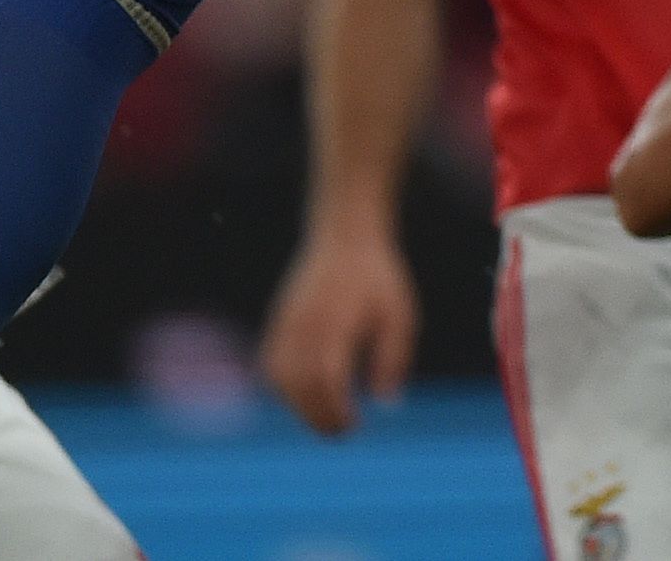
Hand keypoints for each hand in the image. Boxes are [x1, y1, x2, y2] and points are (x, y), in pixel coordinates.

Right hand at [260, 222, 417, 437]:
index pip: (325, 378)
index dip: (334, 410)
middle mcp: (305, 323)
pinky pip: (271, 363)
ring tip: (327, 416)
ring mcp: (286, 322)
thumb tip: (386, 404)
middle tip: (341, 432)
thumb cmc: (378, 280)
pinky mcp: (278, 321)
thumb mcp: (399, 316)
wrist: (346, 238)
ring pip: (280, 377)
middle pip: (299, 384)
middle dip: (317, 416)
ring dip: (299, 404)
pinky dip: (284, 385)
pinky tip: (306, 394)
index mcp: (336, 322)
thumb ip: (393, 359)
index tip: (353, 426)